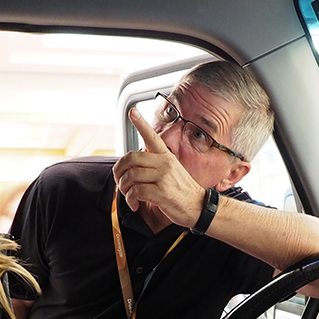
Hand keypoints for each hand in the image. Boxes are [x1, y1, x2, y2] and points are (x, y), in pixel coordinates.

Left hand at [111, 109, 203, 228]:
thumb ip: (154, 166)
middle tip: (120, 181)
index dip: (141, 123)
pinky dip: (131, 199)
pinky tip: (135, 204)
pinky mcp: (161, 192)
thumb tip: (132, 168)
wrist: (199, 207)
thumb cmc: (183, 192)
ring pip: (131, 175)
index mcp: (166, 157)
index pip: (152, 136)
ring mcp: (163, 177)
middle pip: (131, 158)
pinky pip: (136, 191)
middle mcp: (165, 163)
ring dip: (124, 188)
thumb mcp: (172, 172)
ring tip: (129, 196)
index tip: (132, 111)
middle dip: (119, 171)